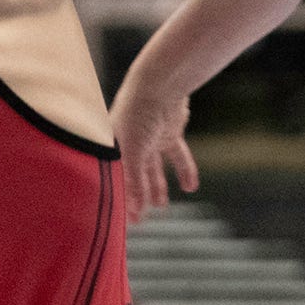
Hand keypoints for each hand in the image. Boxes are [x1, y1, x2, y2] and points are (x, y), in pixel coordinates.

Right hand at [109, 73, 196, 225]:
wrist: (159, 84)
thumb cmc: (137, 114)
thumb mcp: (132, 151)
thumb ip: (134, 181)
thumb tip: (137, 209)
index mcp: (114, 147)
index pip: (118, 178)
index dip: (124, 199)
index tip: (129, 220)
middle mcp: (130, 144)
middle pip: (135, 176)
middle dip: (139, 197)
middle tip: (141, 219)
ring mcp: (151, 139)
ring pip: (154, 169)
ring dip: (159, 188)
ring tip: (161, 206)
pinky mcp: (170, 133)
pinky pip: (178, 156)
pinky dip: (185, 171)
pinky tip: (190, 187)